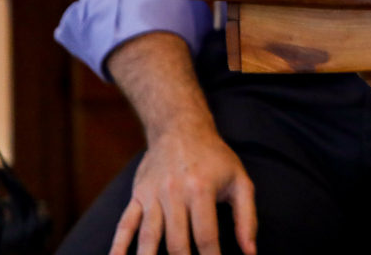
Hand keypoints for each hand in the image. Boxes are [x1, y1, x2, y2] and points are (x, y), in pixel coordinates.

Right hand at [109, 122, 255, 254]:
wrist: (180, 128)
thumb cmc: (215, 158)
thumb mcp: (240, 181)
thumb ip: (247, 218)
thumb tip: (251, 252)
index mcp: (202, 190)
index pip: (206, 237)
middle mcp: (174, 194)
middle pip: (176, 244)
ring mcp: (152, 196)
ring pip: (148, 238)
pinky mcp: (137, 197)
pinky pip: (125, 225)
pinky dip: (118, 247)